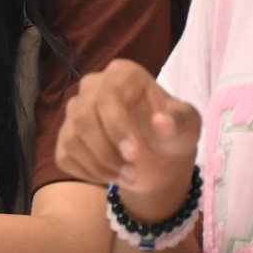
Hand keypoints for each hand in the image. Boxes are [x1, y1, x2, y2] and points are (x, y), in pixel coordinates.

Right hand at [55, 58, 201, 220]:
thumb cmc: (172, 131)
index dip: (117, 127)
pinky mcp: (64, 134)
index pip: (108, 97)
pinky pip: (65, 156)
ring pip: (72, 139)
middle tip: (133, 174)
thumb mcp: (187, 126)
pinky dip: (88, 173)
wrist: (157, 151)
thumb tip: (162, 122)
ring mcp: (75, 110)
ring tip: (128, 179)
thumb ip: (180, 122)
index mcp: (122, 74)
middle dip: (107, 153)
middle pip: (83, 118)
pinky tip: (111, 177)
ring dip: (99, 166)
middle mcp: (92, 86)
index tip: (134, 155)